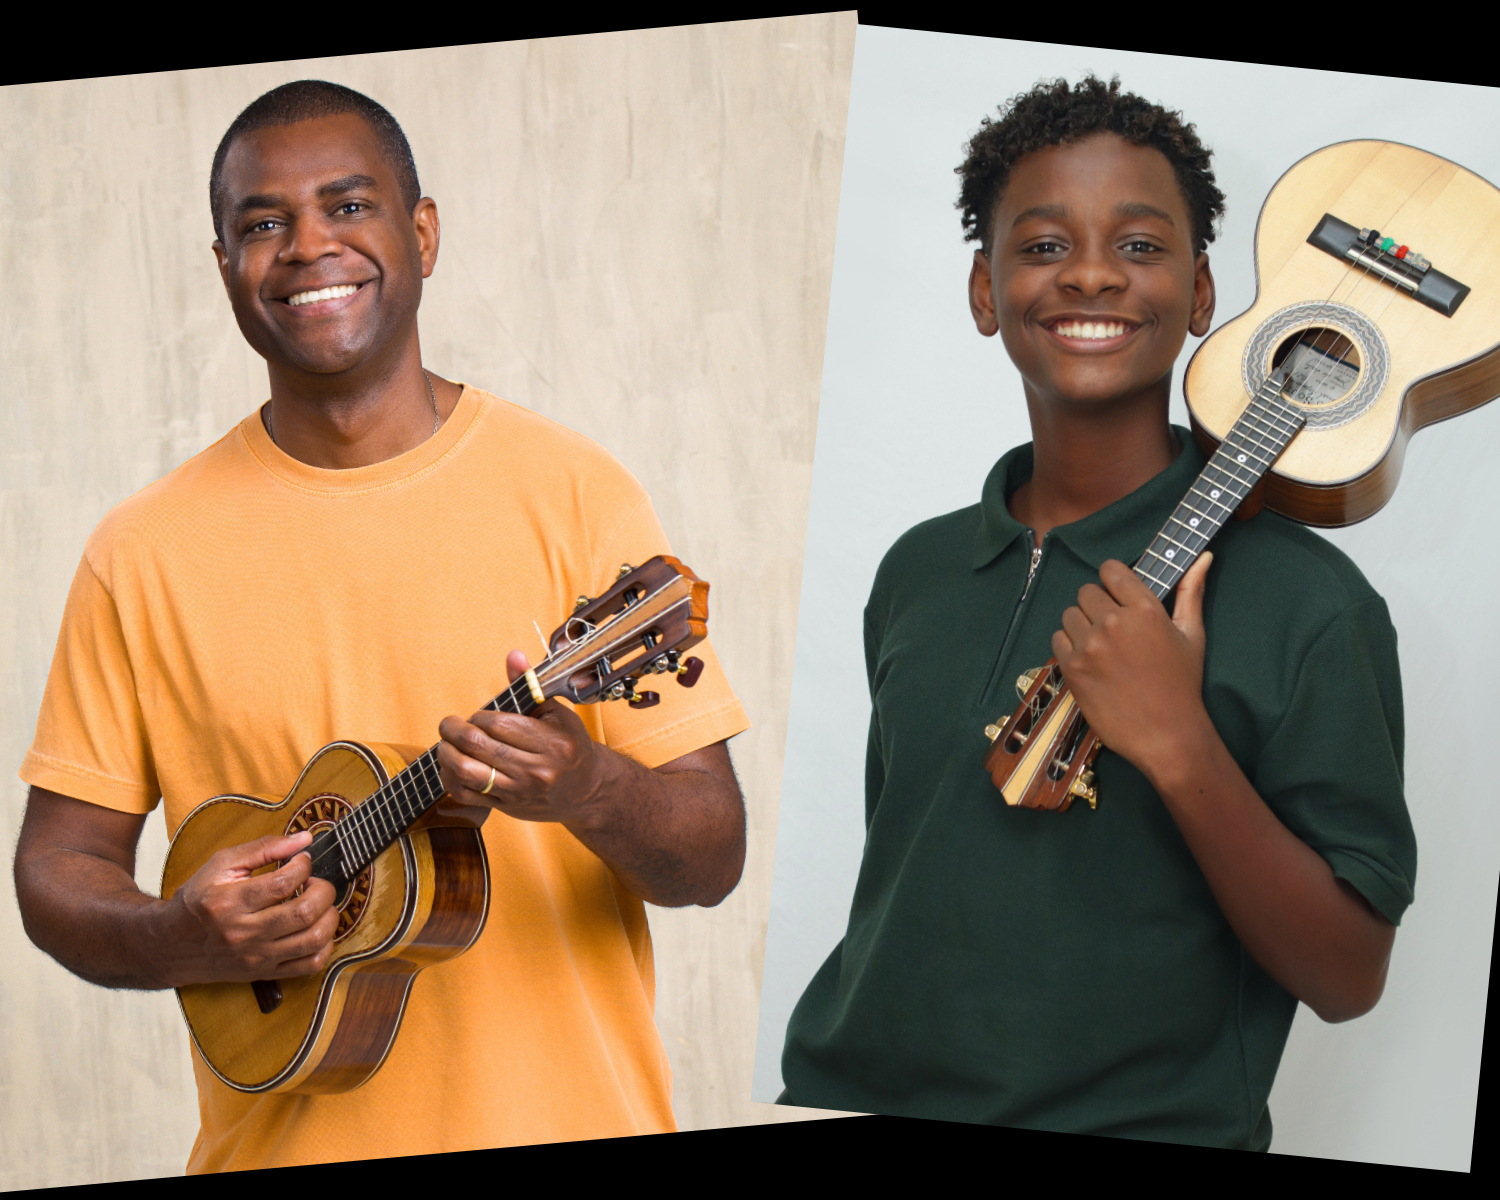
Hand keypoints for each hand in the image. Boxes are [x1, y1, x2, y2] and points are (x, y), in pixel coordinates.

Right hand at [169, 829, 338, 982]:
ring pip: (313, 939)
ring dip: (329, 915)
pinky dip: (325, 944)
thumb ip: (263, 848)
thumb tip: (304, 839)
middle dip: (323, 889)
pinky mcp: (265, 973)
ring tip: (319, 904)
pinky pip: (311, 964)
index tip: (301, 860)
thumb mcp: (221, 865)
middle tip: (315, 882)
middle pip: (304, 912)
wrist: (172, 944)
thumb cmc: (199, 899)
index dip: (303, 865)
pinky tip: (316, 928)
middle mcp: (243, 933)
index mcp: (229, 902)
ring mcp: (256, 957)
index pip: (283, 883)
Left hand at [436, 650, 609, 827]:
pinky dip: (450, 779)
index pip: (497, 723)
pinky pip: (467, 794)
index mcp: (552, 742)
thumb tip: (514, 656)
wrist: (585, 789)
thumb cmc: (569, 745)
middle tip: (448, 725)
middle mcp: (537, 769)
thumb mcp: (555, 712)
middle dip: (453, 730)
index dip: (478, 717)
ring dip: (446, 754)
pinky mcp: (507, 806)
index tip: (477, 716)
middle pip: (477, 745)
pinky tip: (450, 767)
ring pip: (466, 771)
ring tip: (446, 744)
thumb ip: (529, 684)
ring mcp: (520, 791)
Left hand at [1052, 553, 1214, 785]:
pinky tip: (1089, 660)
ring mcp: (1089, 645)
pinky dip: (1069, 645)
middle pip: (1086, 592)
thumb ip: (1191, 592)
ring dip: (1081, 624)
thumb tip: (1204, 557)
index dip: (1112, 580)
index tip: (1117, 594)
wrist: (1167, 734)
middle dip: (1098, 604)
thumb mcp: (1192, 634)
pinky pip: (1058, 639)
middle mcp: (1113, 622)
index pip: (1111, 570)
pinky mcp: (1072, 668)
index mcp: (1144, 609)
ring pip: (1069, 614)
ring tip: (1101, 645)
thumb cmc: (1183, 684)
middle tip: (1112, 627)